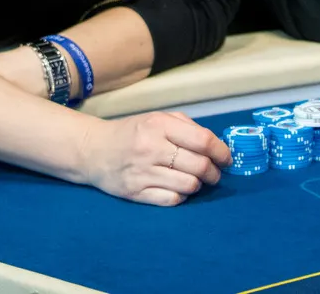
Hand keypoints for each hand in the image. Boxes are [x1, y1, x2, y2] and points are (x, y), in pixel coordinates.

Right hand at [77, 110, 228, 205]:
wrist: (92, 150)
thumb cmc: (131, 133)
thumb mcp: (156, 118)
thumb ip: (186, 126)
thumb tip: (216, 144)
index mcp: (159, 125)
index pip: (203, 141)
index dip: (222, 152)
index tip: (227, 159)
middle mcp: (152, 148)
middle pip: (200, 166)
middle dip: (214, 173)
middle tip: (214, 174)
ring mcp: (143, 172)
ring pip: (189, 185)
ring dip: (198, 185)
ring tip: (195, 181)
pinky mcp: (136, 193)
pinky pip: (172, 200)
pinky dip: (181, 196)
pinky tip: (178, 189)